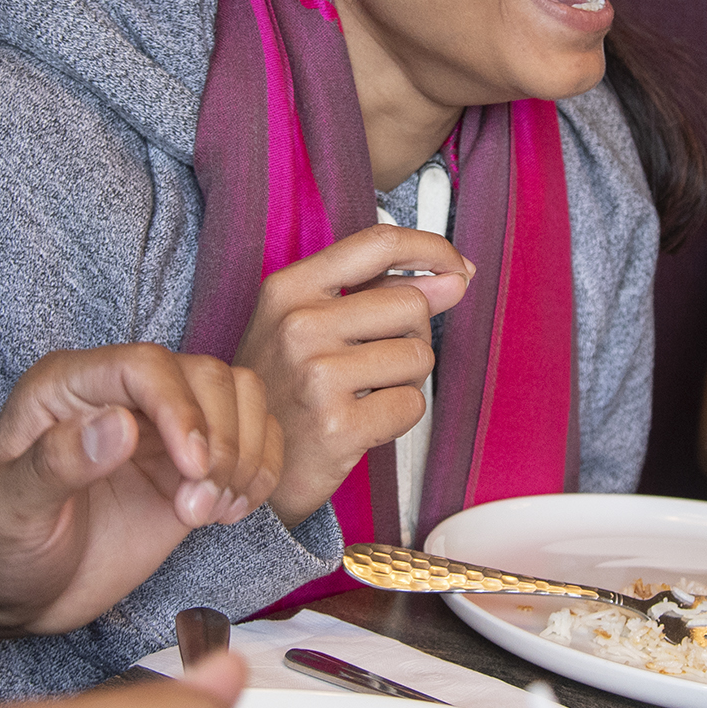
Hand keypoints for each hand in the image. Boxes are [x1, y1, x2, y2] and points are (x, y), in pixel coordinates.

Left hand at [0, 346, 281, 636]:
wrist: (10, 593)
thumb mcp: (8, 511)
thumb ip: (56, 463)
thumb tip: (119, 424)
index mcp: (68, 387)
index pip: (146, 366)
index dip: (182, 409)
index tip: (192, 469)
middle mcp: (121, 395)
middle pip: (206, 377)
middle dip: (220, 441)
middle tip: (198, 508)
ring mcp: (161, 430)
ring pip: (240, 399)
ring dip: (245, 456)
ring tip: (214, 511)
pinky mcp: (189, 466)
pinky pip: (253, 440)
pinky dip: (260, 472)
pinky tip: (230, 511)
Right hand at [235, 225, 472, 524]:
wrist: (247, 463)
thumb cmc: (283, 388)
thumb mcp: (308, 324)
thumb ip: (377, 294)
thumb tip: (454, 278)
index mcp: (290, 288)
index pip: (378, 244)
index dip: (431, 249)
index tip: (459, 267)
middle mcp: (298, 325)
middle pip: (411, 304)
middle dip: (414, 333)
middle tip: (379, 361)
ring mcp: (316, 376)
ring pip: (419, 355)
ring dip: (408, 378)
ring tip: (366, 392)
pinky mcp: (338, 426)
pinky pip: (412, 404)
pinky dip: (400, 415)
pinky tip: (365, 420)